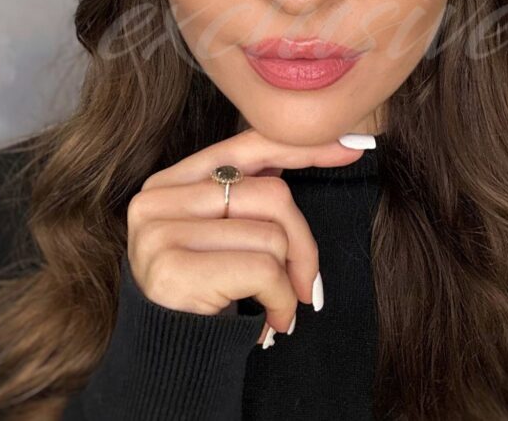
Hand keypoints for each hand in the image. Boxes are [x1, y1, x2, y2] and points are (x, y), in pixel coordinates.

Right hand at [125, 127, 366, 344]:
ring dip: (289, 279)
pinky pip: (263, 269)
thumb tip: (308, 148)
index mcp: (170, 181)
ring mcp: (160, 233)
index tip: (351, 148)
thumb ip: (248, 191)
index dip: (301, 148)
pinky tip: (271, 319)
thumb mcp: (220, 232)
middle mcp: (157, 200)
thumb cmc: (204, 291)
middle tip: (306, 283)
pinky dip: (281, 299)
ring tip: (274, 304)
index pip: (246, 146)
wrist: (166, 360)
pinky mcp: (173, 271)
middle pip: (271, 194)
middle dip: (302, 242)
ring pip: (271, 235)